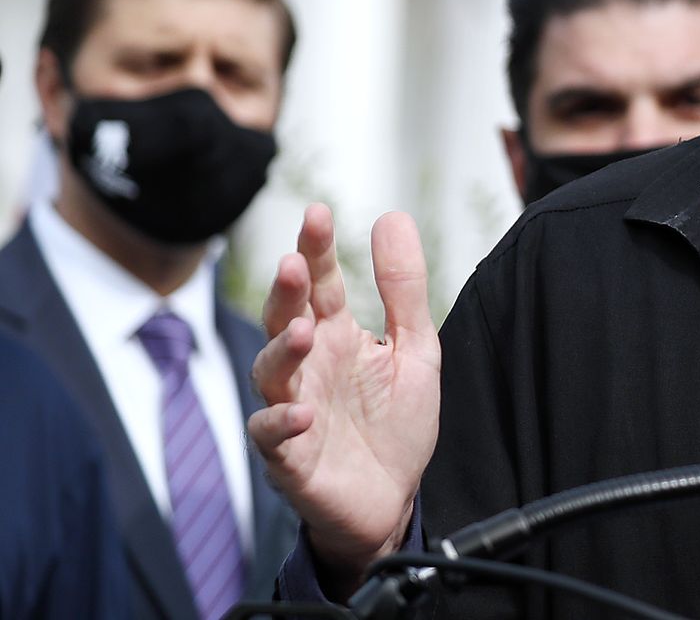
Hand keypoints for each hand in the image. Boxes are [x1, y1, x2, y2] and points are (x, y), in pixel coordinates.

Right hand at [247, 204, 441, 583]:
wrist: (394, 500)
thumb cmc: (395, 423)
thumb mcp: (415, 348)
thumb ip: (403, 288)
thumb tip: (392, 215)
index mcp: (336, 336)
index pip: (319, 284)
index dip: (316, 249)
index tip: (318, 213)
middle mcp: (308, 367)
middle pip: (284, 319)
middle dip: (287, 291)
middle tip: (295, 262)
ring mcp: (293, 409)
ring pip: (270, 372)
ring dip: (282, 350)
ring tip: (304, 332)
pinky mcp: (289, 457)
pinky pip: (271, 436)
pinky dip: (280, 423)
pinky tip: (301, 412)